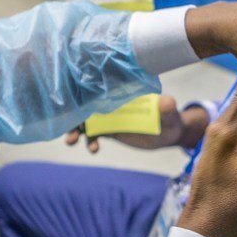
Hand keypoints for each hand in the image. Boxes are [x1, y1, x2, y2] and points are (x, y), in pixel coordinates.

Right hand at [64, 96, 208, 152]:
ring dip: (75, 130)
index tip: (70, 98)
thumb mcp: (169, 116)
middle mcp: (112, 102)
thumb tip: (167, 101)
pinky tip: (93, 149)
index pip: (98, 86)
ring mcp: (108, 116)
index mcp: (122, 91)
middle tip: (66, 127)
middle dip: (71, 114)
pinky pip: (93, 134)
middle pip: (85, 105)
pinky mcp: (109, 130)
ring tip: (71, 141)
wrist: (167, 134)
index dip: (82, 90)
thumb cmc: (169, 120)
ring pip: (85, 120)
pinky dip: (89, 141)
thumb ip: (167, 109)